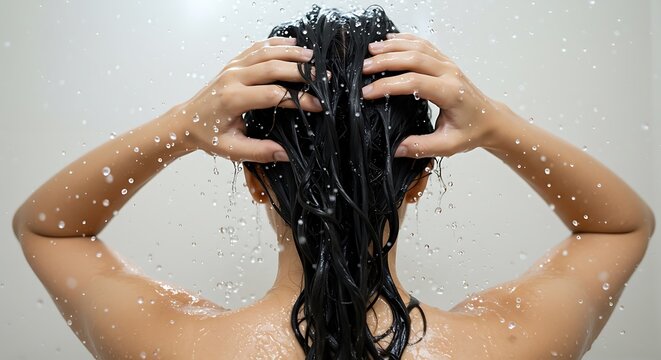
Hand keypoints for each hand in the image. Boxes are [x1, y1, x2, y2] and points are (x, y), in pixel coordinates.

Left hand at [178, 37, 322, 162]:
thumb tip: (286, 154)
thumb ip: (259, 151)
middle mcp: (233, 78)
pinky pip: (256, 47)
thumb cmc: (208, 135)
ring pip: (266, 52)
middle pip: (272, 67)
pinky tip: (292, 44)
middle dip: (300, 71)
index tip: (318, 105)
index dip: (298, 99)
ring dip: (291, 53)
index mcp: (233, 99)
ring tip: (313, 57)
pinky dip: (276, 43)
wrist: (186, 120)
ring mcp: (232, 67)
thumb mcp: (232, 150)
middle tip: (322, 76)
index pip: (273, 95)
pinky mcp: (233, 63)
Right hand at [361, 33, 509, 157]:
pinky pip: (424, 44)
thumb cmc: (471, 131)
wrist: (490, 119)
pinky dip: (405, 39)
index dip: (389, 85)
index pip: (415, 82)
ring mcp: (448, 64)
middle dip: (386, 61)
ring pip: (418, 47)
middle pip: (414, 58)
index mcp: (450, 93)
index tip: (368, 92)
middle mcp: (450, 73)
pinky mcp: (445, 62)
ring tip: (371, 50)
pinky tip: (390, 40)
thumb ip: (422, 147)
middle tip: (364, 68)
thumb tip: (397, 149)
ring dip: (393, 46)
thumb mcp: (448, 146)